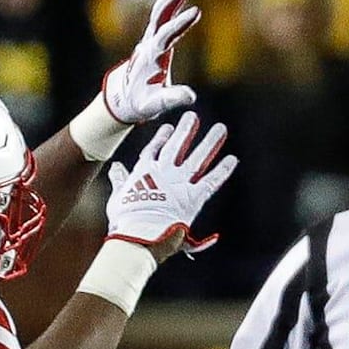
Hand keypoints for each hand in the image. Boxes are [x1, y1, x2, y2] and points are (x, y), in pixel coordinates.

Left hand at [101, 0, 200, 124]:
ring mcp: (151, 38)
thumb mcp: (156, 106)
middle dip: (172, 0)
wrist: (125, 98)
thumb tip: (191, 97)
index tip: (196, 11)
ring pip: (161, 12)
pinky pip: (163, 14)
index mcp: (153, 58)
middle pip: (161, 17)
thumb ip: (172, 98)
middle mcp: (150, 44)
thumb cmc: (143, 103)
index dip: (180, 24)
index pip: (167, 37)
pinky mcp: (155, 37)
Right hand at [105, 111, 236, 258]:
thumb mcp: (117, 196)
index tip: (169, 128)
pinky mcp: (194, 197)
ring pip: (198, 158)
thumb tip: (115, 167)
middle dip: (186, 130)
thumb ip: (119, 179)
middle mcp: (164, 172)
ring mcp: (180, 183)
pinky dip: (223, 170)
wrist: (139, 232)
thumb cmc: (125, 220)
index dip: (161, 138)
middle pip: (177, 146)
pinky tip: (232, 159)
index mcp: (144, 171)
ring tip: (221, 129)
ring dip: (210, 142)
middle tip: (193, 117)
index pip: (154, 150)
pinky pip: (212, 180)